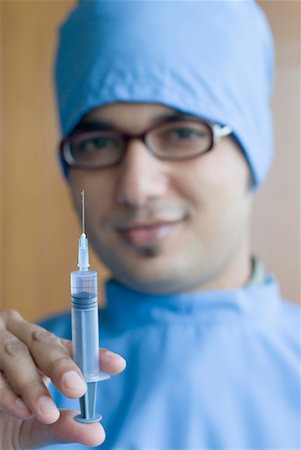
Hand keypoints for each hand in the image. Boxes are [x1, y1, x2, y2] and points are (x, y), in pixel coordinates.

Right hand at [0, 309, 125, 448]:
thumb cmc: (3, 420)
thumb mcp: (34, 424)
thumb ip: (61, 425)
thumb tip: (96, 433)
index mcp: (38, 346)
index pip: (71, 345)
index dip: (93, 354)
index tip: (118, 365)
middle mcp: (17, 335)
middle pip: (42, 342)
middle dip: (61, 364)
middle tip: (77, 388)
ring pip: (15, 354)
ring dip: (32, 384)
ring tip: (47, 411)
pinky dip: (7, 392)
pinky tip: (20, 408)